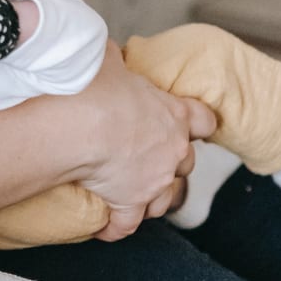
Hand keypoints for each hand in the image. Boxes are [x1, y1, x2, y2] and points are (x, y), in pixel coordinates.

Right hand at [73, 43, 215, 240]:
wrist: (77, 126)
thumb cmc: (93, 87)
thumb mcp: (107, 58)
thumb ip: (116, 59)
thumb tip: (108, 55)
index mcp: (173, 114)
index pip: (203, 119)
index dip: (198, 120)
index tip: (190, 122)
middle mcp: (172, 151)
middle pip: (185, 162)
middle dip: (169, 159)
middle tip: (144, 152)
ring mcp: (153, 182)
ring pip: (164, 198)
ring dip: (151, 196)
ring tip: (131, 191)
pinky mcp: (128, 204)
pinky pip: (126, 224)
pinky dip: (116, 226)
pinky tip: (106, 226)